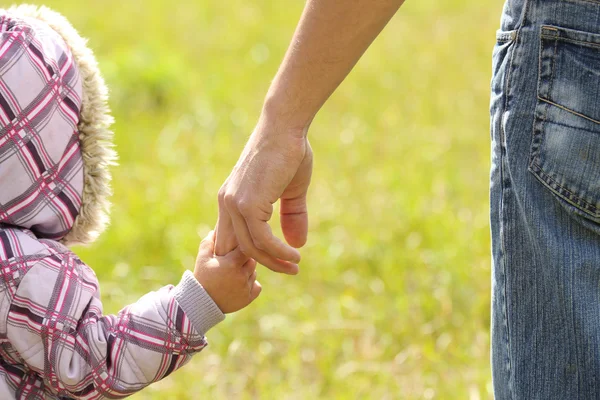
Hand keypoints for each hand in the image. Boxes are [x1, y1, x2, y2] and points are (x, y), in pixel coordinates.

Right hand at [193, 231, 261, 313]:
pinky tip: (240, 284)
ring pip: (254, 273)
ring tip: (234, 274)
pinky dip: (251, 284)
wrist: (201, 303)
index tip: (236, 250)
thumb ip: (208, 242)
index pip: (246, 249)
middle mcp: (241, 275)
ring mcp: (246, 288)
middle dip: (244, 260)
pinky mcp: (248, 298)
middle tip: (234, 263)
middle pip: (252, 261)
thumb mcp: (202, 259)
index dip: (242, 249)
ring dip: (247, 272)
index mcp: (232, 264)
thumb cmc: (202, 279)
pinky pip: (257, 286)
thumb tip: (215, 230)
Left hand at [215, 118, 312, 273]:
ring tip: (294, 266)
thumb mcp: (291, 191)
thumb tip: (298, 245)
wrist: (286, 129)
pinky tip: (293, 255)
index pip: (232, 237)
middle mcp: (227, 203)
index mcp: (231, 199)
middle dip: (262, 264)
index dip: (249, 255)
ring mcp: (234, 204)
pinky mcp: (247, 204)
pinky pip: (262, 240)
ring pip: (251, 248)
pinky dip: (278, 252)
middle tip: (288, 270)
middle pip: (238, 248)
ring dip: (275, 261)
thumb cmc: (289, 153)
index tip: (273, 262)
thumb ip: (291, 218)